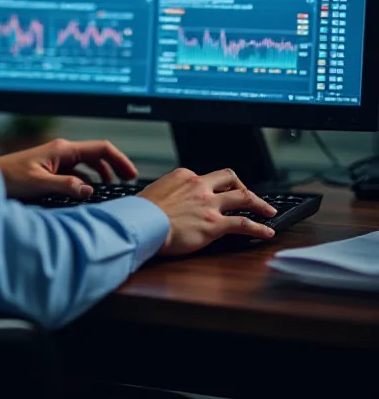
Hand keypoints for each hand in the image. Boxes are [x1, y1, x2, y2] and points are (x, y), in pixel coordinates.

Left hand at [0, 138, 137, 199]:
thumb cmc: (9, 178)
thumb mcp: (39, 183)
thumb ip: (66, 186)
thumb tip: (90, 190)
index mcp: (63, 149)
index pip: (101, 148)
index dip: (119, 159)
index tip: (131, 173)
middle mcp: (62, 151)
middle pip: (97, 154)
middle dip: (114, 166)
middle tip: (127, 181)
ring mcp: (57, 160)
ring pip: (87, 163)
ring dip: (101, 173)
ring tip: (111, 188)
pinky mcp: (51, 169)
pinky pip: (76, 172)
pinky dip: (86, 181)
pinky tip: (88, 192)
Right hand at [138, 167, 276, 256]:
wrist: (141, 224)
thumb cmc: (141, 213)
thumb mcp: (154, 192)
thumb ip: (168, 194)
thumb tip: (169, 201)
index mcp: (184, 176)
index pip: (207, 177)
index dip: (215, 186)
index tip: (219, 193)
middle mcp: (200, 186)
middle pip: (230, 179)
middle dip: (242, 187)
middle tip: (249, 195)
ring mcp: (209, 204)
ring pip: (244, 197)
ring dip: (259, 203)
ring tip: (269, 211)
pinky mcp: (215, 224)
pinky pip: (244, 223)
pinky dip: (259, 228)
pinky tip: (267, 232)